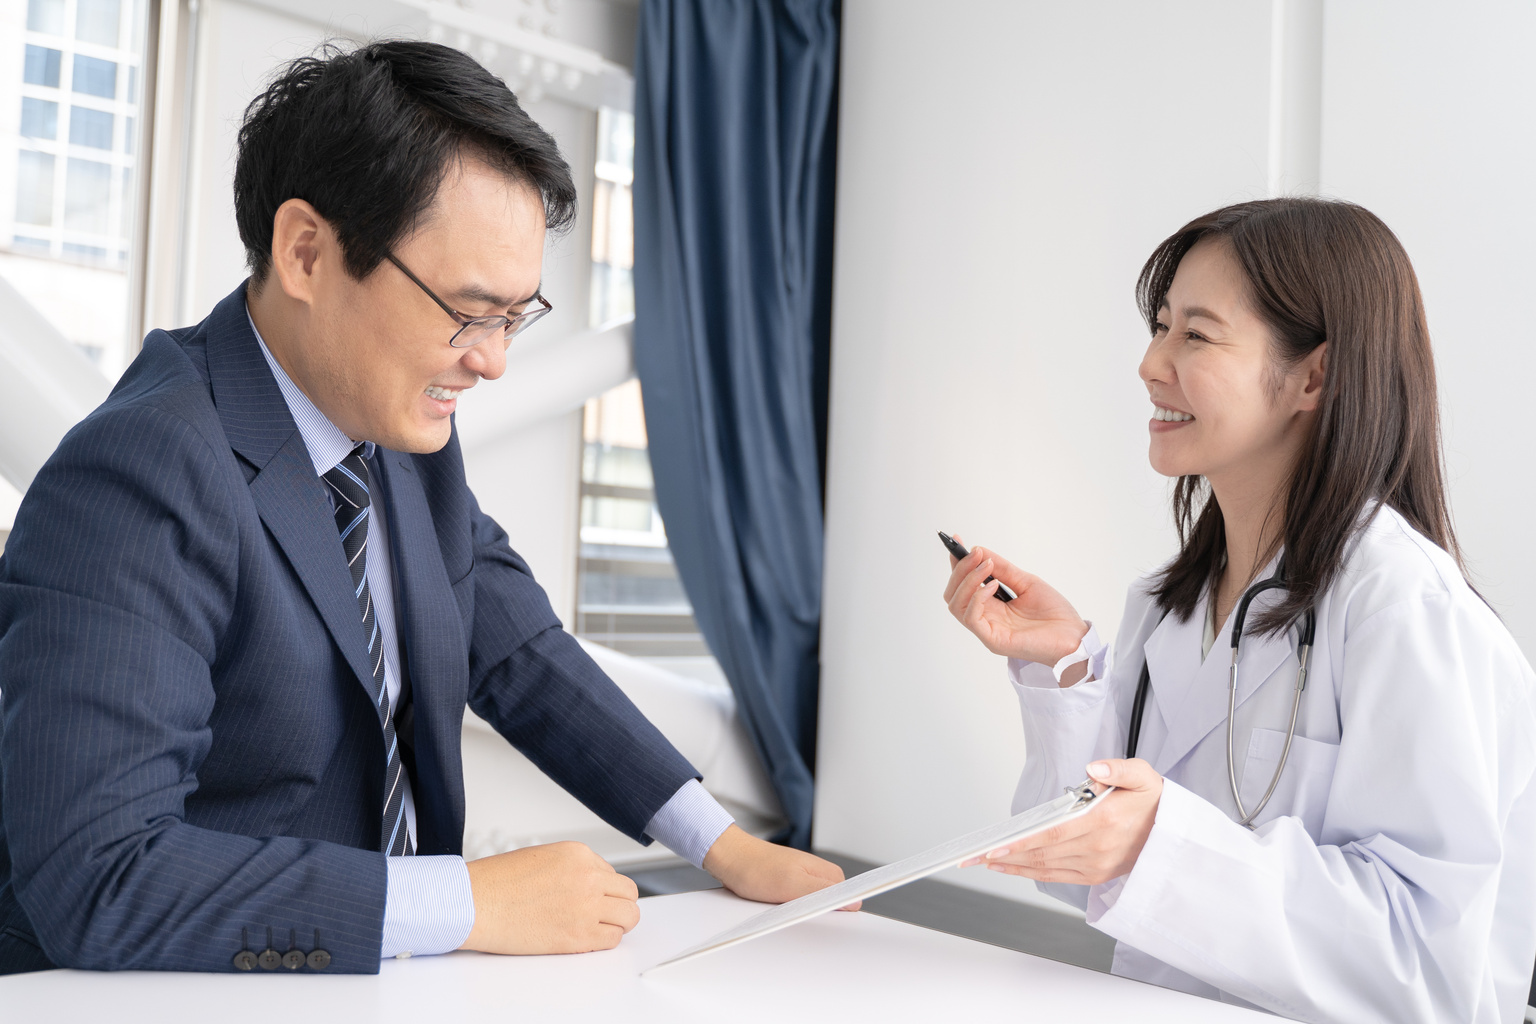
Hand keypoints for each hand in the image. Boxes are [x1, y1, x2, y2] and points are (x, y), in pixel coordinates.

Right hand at [459, 841, 639, 953]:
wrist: (474, 903)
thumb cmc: (497, 882)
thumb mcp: (543, 857)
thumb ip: (573, 868)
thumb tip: (593, 883)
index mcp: (578, 854)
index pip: (612, 874)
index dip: (603, 889)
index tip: (593, 898)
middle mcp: (588, 877)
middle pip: (629, 894)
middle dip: (619, 905)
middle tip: (604, 914)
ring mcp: (586, 907)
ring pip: (629, 917)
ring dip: (618, 923)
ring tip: (598, 927)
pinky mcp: (578, 936)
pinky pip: (612, 939)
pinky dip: (605, 940)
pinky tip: (587, 938)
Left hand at [703, 825, 860, 910]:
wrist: (728, 859)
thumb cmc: (756, 868)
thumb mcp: (793, 884)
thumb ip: (824, 892)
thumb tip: (854, 902)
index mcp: (826, 872)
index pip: (848, 899)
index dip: (840, 914)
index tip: (825, 922)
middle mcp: (817, 875)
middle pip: (830, 906)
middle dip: (817, 916)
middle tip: (797, 917)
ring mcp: (802, 880)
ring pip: (811, 908)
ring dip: (799, 914)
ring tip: (782, 912)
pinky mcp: (788, 887)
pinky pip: (795, 905)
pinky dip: (786, 911)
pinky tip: (775, 912)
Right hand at [942, 535, 1088, 667]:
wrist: (1074, 637)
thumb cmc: (1054, 613)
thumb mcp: (1026, 582)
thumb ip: (1002, 569)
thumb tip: (979, 550)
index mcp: (991, 606)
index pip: (963, 584)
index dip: (958, 563)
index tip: (957, 541)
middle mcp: (985, 618)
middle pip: (953, 594)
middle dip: (960, 569)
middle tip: (975, 553)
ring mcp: (987, 630)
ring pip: (956, 604)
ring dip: (967, 580)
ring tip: (986, 566)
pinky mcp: (993, 641)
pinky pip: (971, 618)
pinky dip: (977, 598)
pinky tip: (993, 586)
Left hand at [960, 759, 1163, 884]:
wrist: (1174, 833)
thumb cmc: (1154, 801)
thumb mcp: (1143, 775)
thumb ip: (1118, 769)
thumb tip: (1094, 769)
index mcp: (1104, 822)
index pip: (1053, 833)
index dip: (1023, 842)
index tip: (997, 844)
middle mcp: (1098, 848)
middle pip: (1043, 853)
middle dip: (1006, 855)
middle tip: (976, 855)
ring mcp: (1097, 865)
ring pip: (1046, 868)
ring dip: (1013, 866)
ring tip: (986, 861)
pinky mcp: (1097, 875)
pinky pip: (1057, 876)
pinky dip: (1031, 874)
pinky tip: (1013, 867)